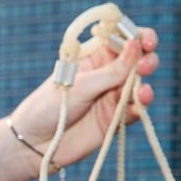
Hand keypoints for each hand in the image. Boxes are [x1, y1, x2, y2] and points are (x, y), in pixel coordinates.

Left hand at [0, 26, 160, 180]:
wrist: (33, 144)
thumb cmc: (47, 107)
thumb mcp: (80, 85)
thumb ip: (111, 71)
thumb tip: (136, 45)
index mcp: (94, 56)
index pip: (122, 38)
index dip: (138, 36)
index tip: (146, 40)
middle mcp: (106, 74)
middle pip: (138, 60)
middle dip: (147, 59)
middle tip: (145, 66)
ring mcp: (111, 97)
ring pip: (139, 85)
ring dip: (145, 84)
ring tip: (143, 90)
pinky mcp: (114, 119)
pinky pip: (134, 110)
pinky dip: (140, 107)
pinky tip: (141, 104)